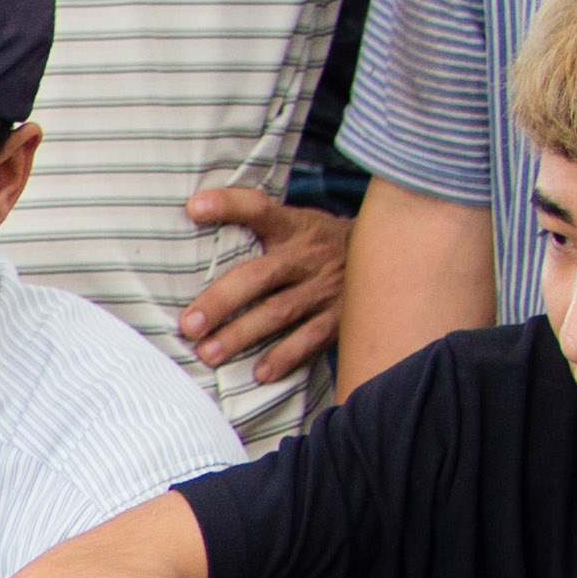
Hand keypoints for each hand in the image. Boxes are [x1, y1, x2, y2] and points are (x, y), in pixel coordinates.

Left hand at [181, 189, 348, 384]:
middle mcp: (308, 256)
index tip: (195, 207)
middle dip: (222, 301)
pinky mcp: (341, 318)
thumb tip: (192, 220)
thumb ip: (254, 226)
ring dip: (242, 335)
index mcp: (293, 227)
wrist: (387, 256)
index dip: (229, 205)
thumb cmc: (317, 244)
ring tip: (209, 354)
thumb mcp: (295, 224)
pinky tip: (260, 373)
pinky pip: (311, 340)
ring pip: (280, 312)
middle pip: (260, 276)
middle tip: (189, 324)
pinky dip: (285, 357)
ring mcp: (326, 288)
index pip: (259, 209)